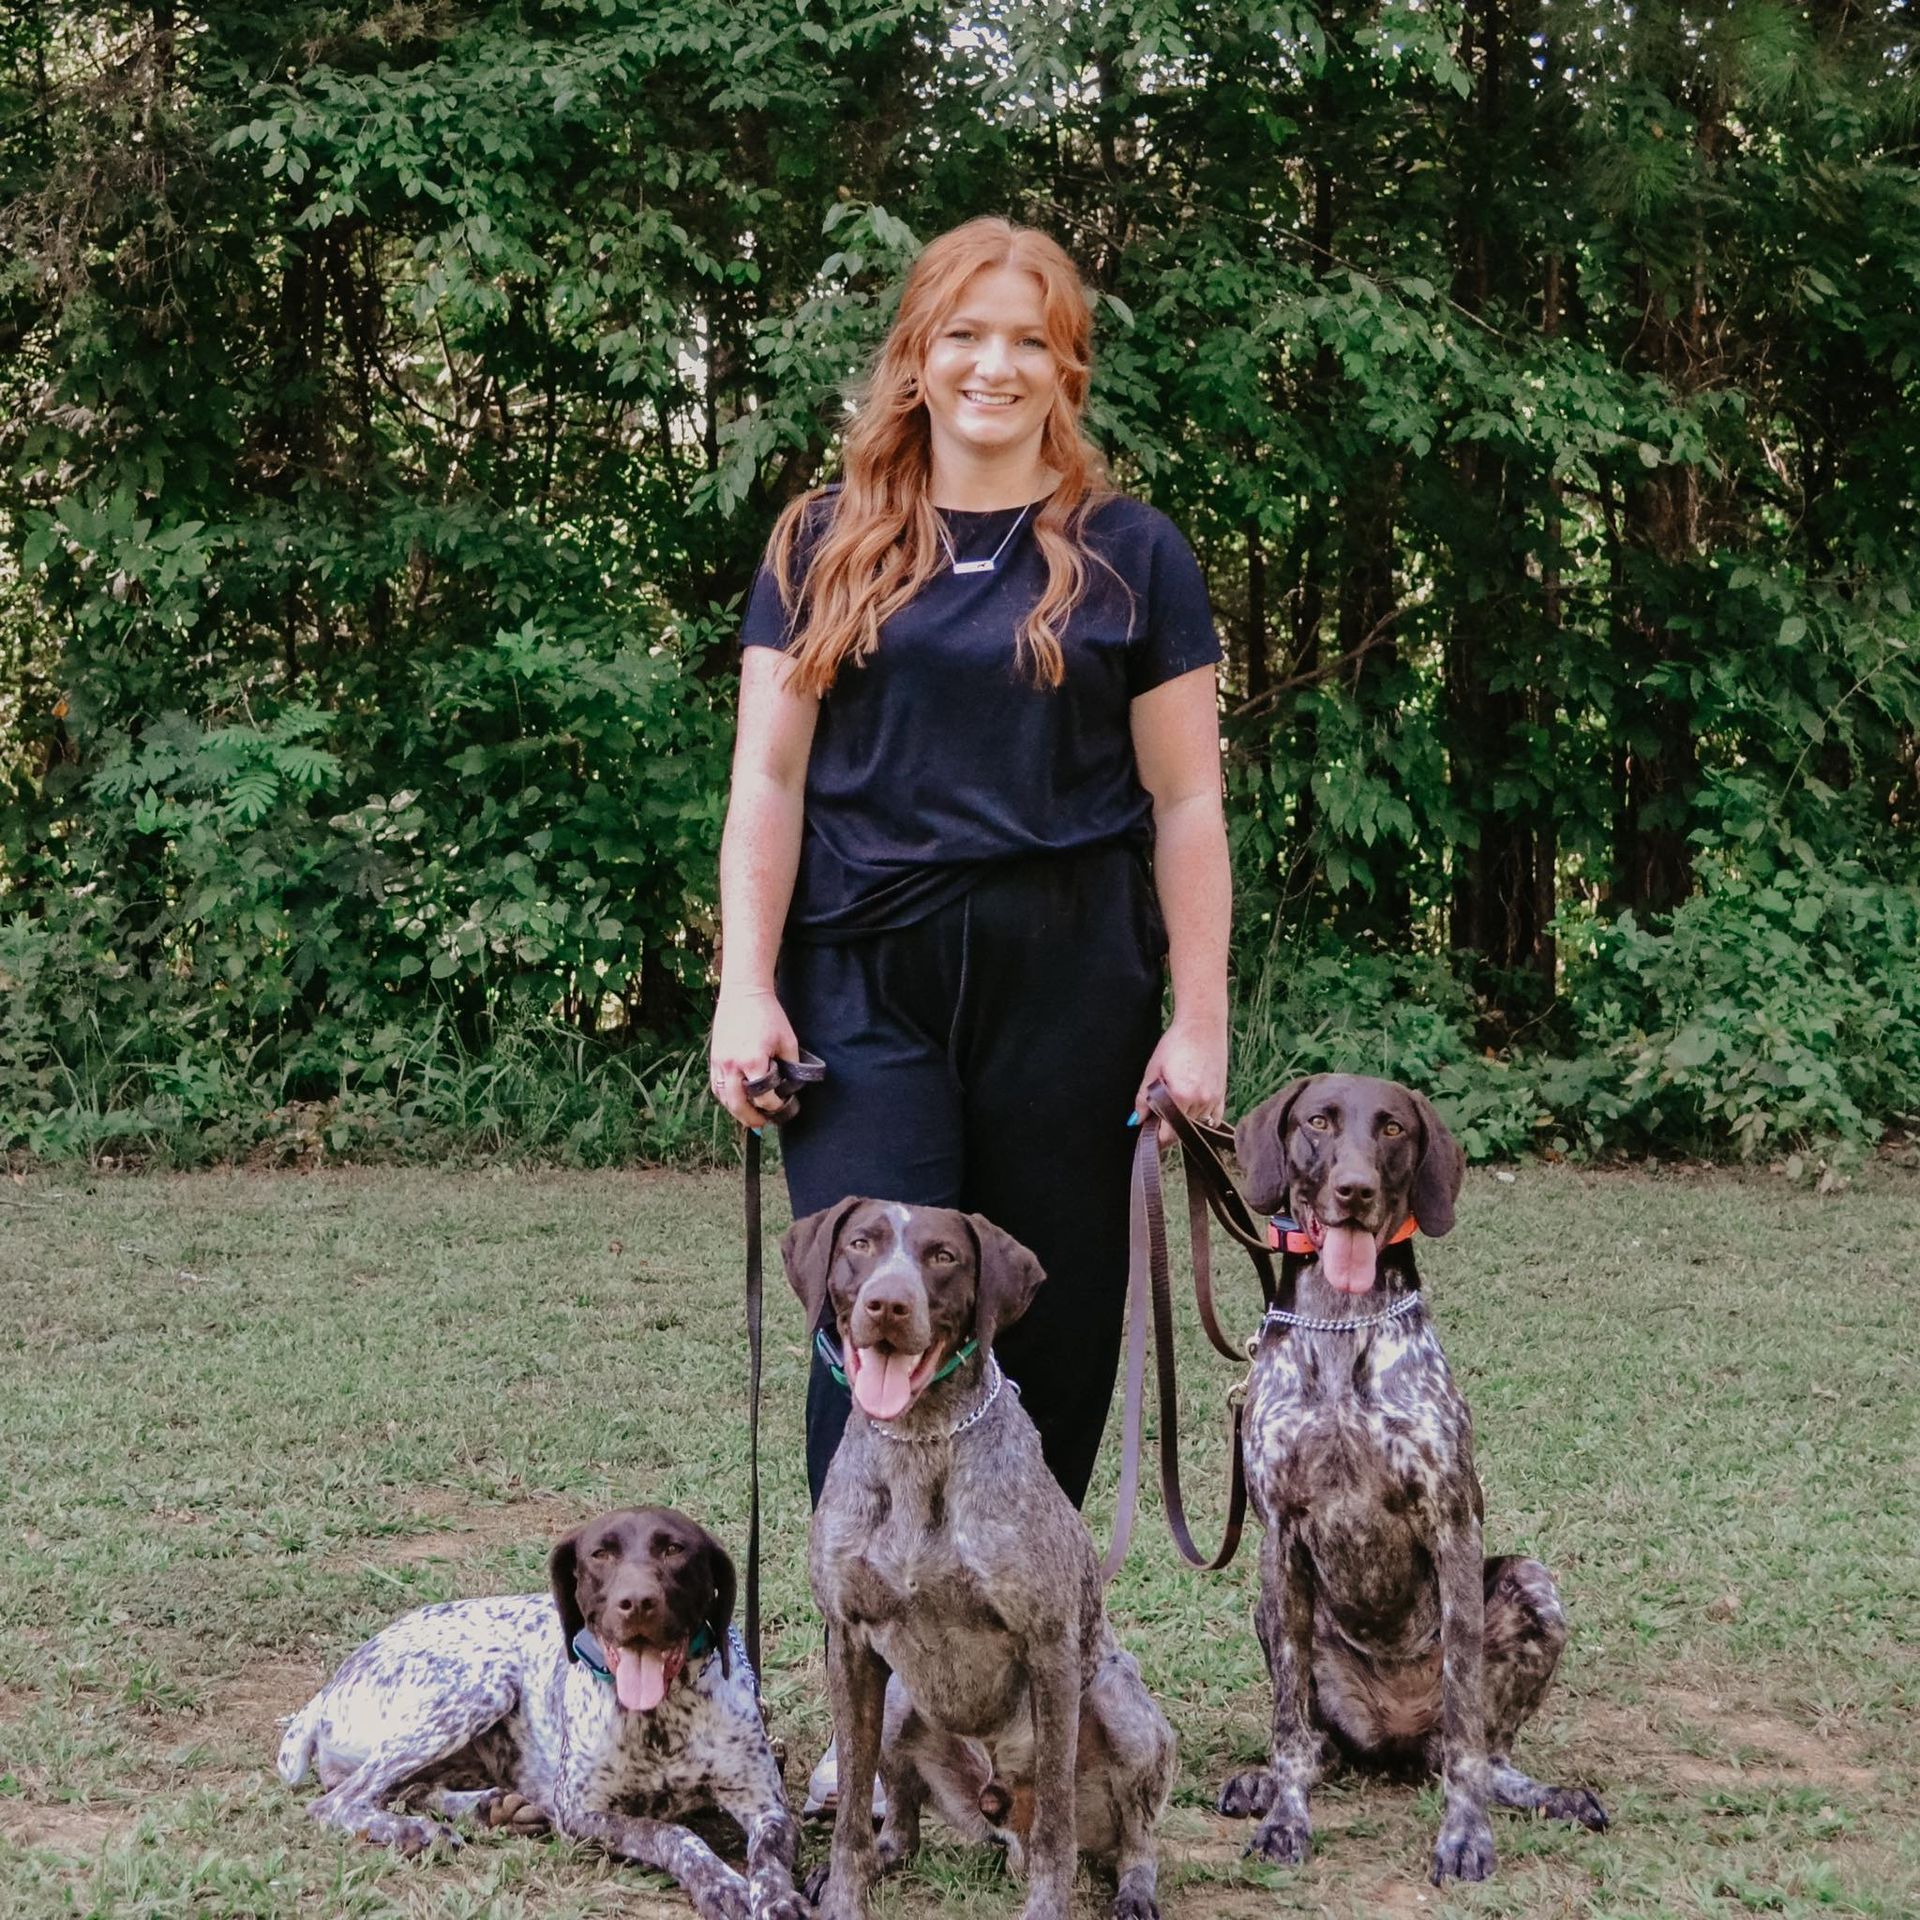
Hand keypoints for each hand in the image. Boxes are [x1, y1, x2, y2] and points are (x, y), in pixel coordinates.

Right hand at [709, 987, 801, 1130]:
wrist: (743, 993)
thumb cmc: (768, 1015)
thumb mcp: (788, 1040)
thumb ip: (791, 1065)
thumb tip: (792, 1085)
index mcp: (753, 1062)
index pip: (763, 1097)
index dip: (776, 1106)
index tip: (785, 1106)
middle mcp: (732, 1066)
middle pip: (738, 1105)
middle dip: (752, 1118)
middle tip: (764, 1123)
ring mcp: (719, 1063)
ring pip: (724, 1098)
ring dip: (736, 1111)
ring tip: (749, 1117)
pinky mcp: (713, 1058)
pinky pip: (716, 1086)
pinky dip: (725, 1098)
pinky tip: (736, 1101)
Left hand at [1133, 1015, 1228, 1146]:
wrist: (1201, 1025)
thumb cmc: (1175, 1043)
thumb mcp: (1153, 1069)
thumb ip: (1144, 1098)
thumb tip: (1136, 1120)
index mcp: (1181, 1096)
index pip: (1169, 1134)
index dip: (1156, 1138)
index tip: (1148, 1136)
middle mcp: (1200, 1101)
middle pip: (1182, 1131)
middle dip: (1168, 1129)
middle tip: (1156, 1120)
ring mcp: (1213, 1099)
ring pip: (1196, 1125)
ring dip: (1183, 1123)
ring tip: (1173, 1107)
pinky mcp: (1222, 1093)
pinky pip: (1213, 1118)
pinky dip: (1203, 1120)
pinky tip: (1192, 1112)